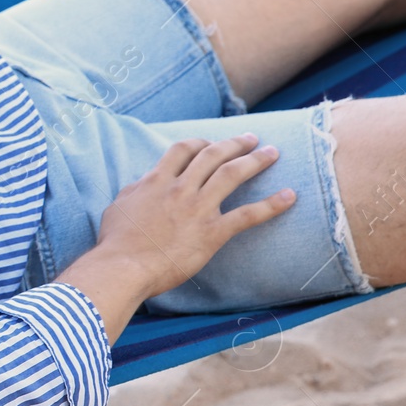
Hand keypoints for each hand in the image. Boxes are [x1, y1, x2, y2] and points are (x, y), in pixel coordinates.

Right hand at [95, 133, 294, 298]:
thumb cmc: (115, 241)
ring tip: (273, 152)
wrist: (123, 266)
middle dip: (234, 144)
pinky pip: (247, 215)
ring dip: (255, 161)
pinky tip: (289, 196)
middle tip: (252, 139)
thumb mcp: (119, 206)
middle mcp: (180, 188)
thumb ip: (135, 190)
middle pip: (212, 155)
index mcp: (156, 181)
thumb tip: (143, 184)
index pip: (182, 151)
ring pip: (232, 174)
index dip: (199, 143)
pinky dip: (272, 204)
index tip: (210, 143)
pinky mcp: (212, 232)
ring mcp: (198, 208)